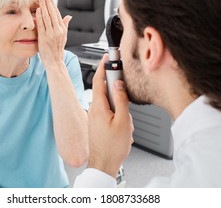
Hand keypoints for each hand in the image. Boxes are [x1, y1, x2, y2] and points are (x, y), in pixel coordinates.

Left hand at [36, 0, 71, 67]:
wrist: (55, 62)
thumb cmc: (57, 50)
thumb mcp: (64, 37)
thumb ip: (65, 25)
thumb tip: (69, 16)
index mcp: (63, 29)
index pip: (57, 13)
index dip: (52, 4)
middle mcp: (58, 30)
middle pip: (52, 13)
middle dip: (47, 2)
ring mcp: (51, 34)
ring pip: (47, 17)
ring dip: (43, 6)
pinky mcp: (44, 38)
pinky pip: (42, 25)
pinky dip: (40, 17)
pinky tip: (37, 10)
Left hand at [87, 54, 133, 177]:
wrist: (104, 164)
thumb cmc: (112, 147)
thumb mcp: (123, 121)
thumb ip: (121, 100)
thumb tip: (118, 84)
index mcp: (98, 106)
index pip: (98, 80)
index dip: (103, 66)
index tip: (107, 57)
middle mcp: (94, 110)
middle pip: (107, 92)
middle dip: (120, 98)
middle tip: (127, 111)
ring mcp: (95, 117)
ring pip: (111, 105)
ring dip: (121, 112)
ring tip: (125, 127)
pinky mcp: (98, 123)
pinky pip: (110, 114)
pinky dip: (118, 118)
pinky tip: (123, 130)